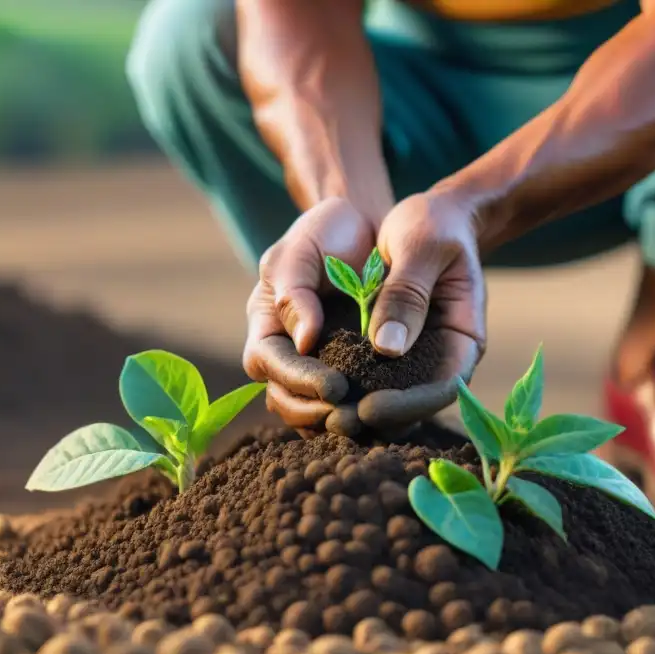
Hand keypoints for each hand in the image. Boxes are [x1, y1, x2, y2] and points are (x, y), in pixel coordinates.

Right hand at [242, 198, 374, 434]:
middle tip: (353, 416)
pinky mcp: (345, 374)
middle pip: (283, 399)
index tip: (335, 387)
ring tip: (371, 424)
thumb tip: (303, 342)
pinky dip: (362, 417)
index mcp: (265, 324)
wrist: (364, 228)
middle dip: (314, 412)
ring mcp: (312, 367)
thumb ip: (295, 292)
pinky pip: (344, 408)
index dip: (297, 380)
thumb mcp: (302, 249)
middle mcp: (284, 353)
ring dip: (336, 424)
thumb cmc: (327, 232)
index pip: (268, 364)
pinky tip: (388, 420)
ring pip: (310, 412)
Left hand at [328, 190, 485, 436]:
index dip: (407, 406)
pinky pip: (370, 381)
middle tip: (334, 421)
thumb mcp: (421, 246)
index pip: (442, 389)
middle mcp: (443, 358)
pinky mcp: (390, 352)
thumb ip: (405, 294)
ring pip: (391, 401)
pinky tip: (315, 393)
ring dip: (357, 411)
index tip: (368, 407)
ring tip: (319, 414)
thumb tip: (386, 348)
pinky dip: (347, 390)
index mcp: (464, 339)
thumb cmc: (433, 224)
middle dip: (377, 418)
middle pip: (415, 407)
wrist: (431, 215)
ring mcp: (417, 358)